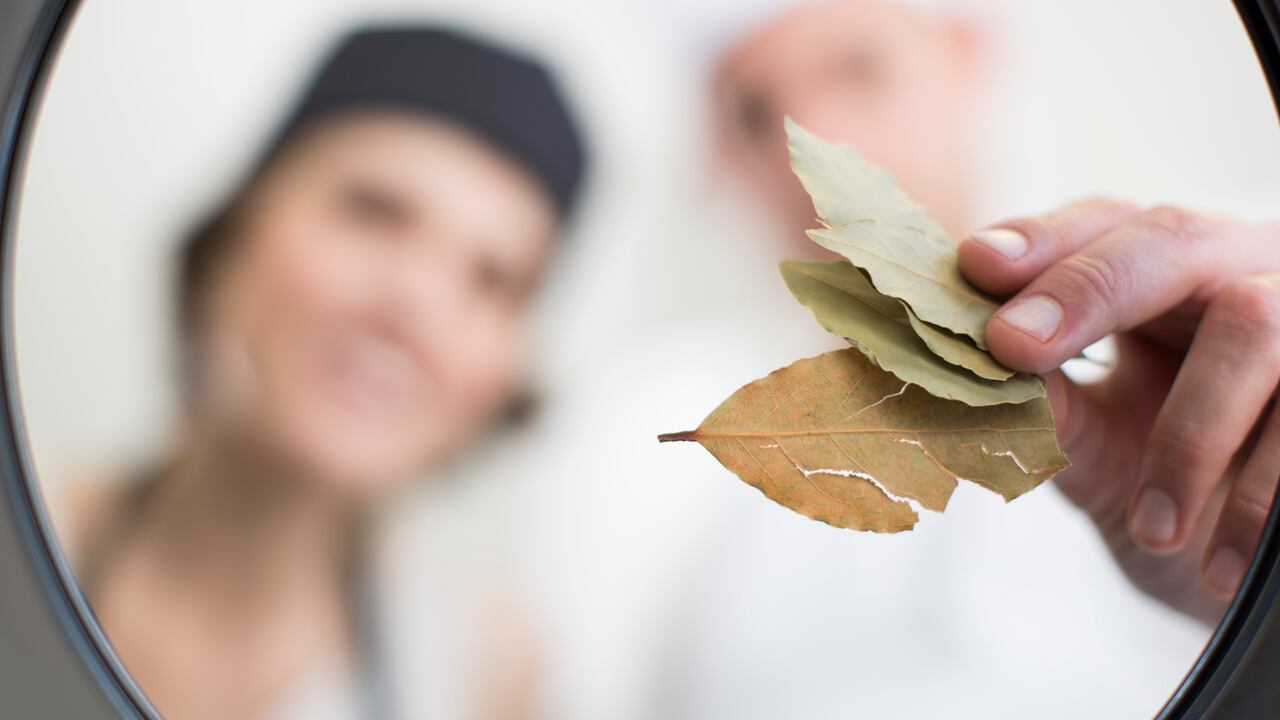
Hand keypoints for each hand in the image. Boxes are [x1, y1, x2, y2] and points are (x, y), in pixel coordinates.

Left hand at [957, 199, 1279, 622]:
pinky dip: (1258, 497)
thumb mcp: (1099, 443)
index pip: (1102, 224)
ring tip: (1154, 529)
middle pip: (1174, 237)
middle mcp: (1241, 269)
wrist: (1244, 561)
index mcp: (1165, 273)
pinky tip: (1220, 564)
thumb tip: (985, 369)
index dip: (1041, 239)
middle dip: (1088, 289)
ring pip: (1254, 324)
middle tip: (1015, 347)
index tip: (977, 264)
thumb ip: (1051, 407)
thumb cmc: (1165, 482)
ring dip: (1190, 433)